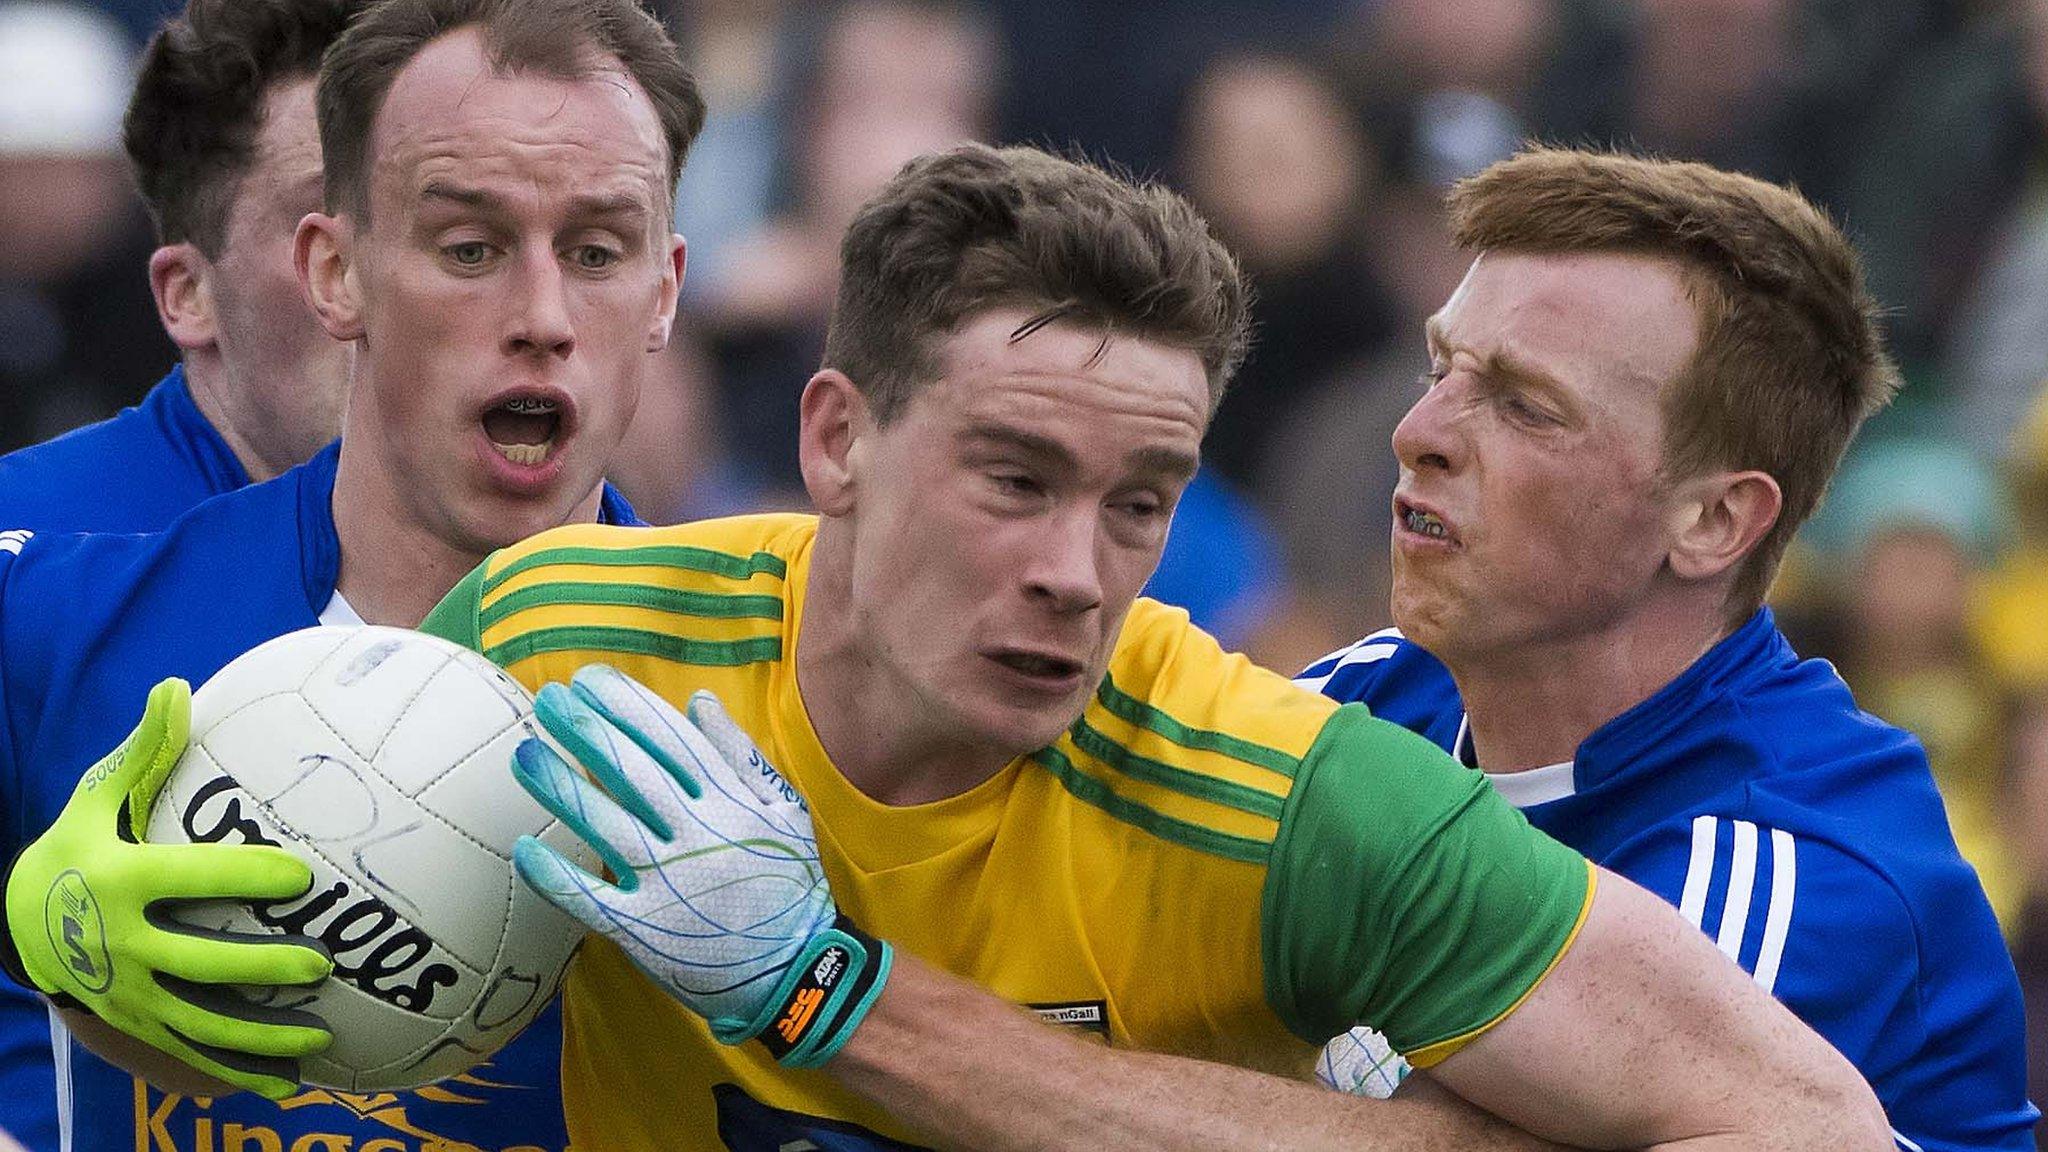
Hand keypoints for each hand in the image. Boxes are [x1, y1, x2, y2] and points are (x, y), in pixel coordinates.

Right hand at [1, 679, 332, 1097]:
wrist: (22, 918)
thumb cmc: (79, 844)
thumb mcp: (96, 796)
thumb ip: (143, 750)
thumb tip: (178, 686)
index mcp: (120, 881)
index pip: (188, 879)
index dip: (243, 875)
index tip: (302, 874)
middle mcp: (120, 945)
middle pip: (200, 962)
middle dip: (261, 968)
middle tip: (322, 965)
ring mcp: (126, 993)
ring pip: (199, 1022)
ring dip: (260, 1038)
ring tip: (319, 1043)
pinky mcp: (133, 1023)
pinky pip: (188, 1054)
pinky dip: (236, 1075)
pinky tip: (287, 1088)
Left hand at [512, 665, 889, 1066]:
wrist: (798, 973)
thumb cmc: (790, 887)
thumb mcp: (785, 811)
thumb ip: (741, 755)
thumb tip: (699, 700)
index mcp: (730, 801)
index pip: (671, 739)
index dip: (627, 705)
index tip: (591, 680)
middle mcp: (697, 833)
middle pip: (633, 772)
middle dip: (587, 731)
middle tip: (548, 702)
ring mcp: (669, 882)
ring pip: (605, 824)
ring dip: (561, 787)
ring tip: (525, 754)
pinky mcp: (646, 930)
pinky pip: (591, 899)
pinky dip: (556, 875)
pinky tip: (525, 848)